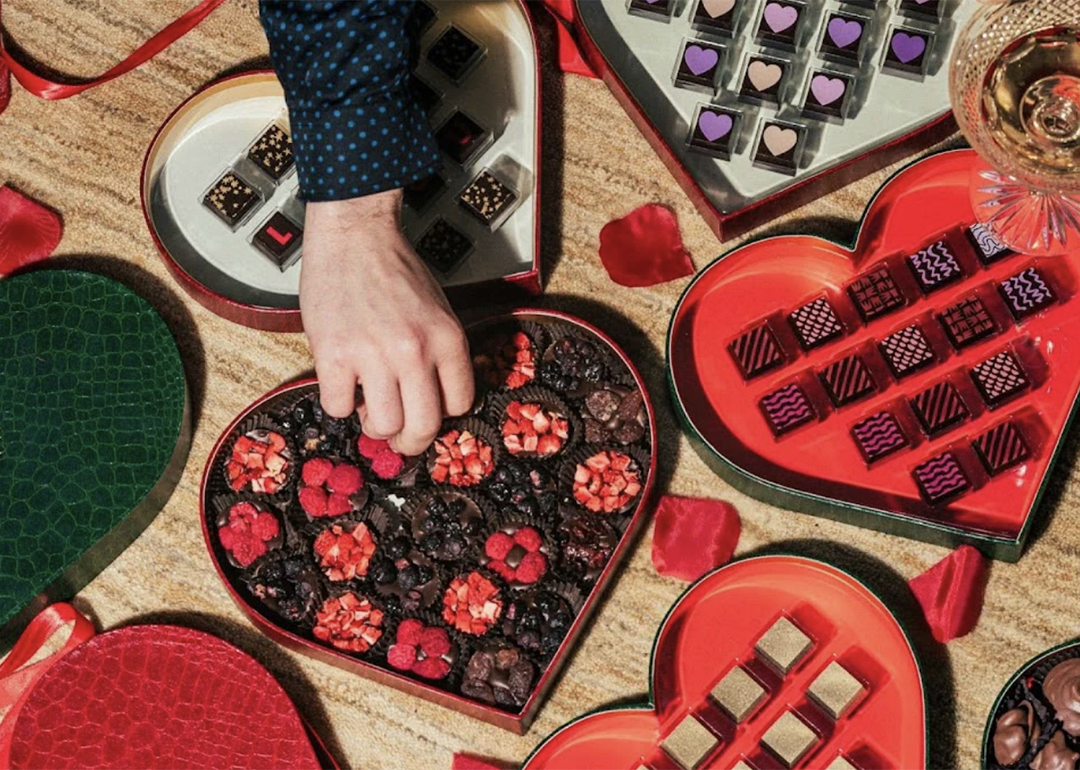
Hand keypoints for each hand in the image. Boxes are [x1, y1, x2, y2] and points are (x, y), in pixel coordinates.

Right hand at [300, 190, 474, 454]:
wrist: (355, 235)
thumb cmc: (395, 271)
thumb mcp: (438, 311)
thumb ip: (441, 356)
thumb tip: (432, 405)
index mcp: (447, 339)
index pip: (459, 405)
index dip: (442, 415)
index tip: (427, 412)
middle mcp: (415, 351)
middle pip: (423, 427)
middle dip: (410, 442)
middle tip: (399, 437)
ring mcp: (373, 355)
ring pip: (382, 426)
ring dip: (374, 425)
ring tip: (368, 404)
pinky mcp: (333, 355)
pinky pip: (339, 408)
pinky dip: (340, 403)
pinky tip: (342, 381)